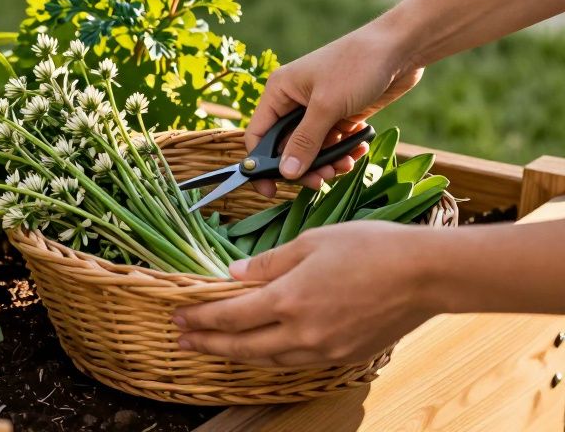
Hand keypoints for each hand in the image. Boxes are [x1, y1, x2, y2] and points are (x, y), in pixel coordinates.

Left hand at [172, 222, 441, 365]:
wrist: (426, 274)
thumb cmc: (369, 248)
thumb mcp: (311, 242)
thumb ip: (268, 263)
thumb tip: (233, 275)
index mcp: (288, 299)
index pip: (230, 316)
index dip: (201, 318)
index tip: (179, 317)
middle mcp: (302, 333)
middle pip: (242, 347)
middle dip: (208, 344)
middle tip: (182, 341)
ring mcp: (324, 349)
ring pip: (269, 359)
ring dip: (237, 354)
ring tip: (214, 347)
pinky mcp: (345, 357)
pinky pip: (296, 362)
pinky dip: (271, 356)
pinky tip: (261, 349)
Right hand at [247, 25, 421, 194]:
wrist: (400, 48)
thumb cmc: (356, 66)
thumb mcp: (327, 106)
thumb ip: (305, 142)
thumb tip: (286, 173)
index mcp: (279, 92)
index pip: (259, 136)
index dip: (261, 165)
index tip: (270, 190)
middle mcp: (294, 102)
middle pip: (287, 147)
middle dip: (303, 166)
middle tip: (321, 182)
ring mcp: (319, 109)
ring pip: (313, 148)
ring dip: (327, 162)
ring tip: (345, 166)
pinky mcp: (341, 114)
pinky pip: (334, 142)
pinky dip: (344, 152)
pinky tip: (358, 152)